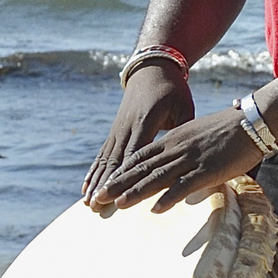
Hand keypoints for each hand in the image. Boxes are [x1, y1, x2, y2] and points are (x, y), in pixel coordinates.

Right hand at [82, 63, 192, 207]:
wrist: (151, 70)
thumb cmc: (173, 90)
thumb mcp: (183, 107)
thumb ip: (184, 132)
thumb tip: (190, 157)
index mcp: (145, 122)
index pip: (134, 155)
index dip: (125, 177)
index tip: (118, 196)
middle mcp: (127, 127)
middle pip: (114, 161)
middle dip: (105, 185)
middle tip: (96, 208)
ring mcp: (118, 129)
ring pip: (105, 160)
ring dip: (96, 182)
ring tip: (88, 204)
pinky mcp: (115, 131)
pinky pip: (102, 154)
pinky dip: (94, 172)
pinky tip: (86, 187)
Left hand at [91, 105, 262, 212]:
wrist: (252, 121)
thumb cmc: (227, 130)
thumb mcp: (196, 135)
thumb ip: (181, 149)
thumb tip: (171, 165)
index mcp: (173, 139)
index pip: (139, 157)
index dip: (120, 172)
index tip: (104, 184)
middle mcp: (176, 148)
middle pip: (141, 168)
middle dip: (118, 184)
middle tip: (98, 198)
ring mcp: (191, 159)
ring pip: (157, 177)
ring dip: (135, 192)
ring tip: (117, 204)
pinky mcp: (207, 170)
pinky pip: (184, 185)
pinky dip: (168, 198)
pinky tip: (155, 209)